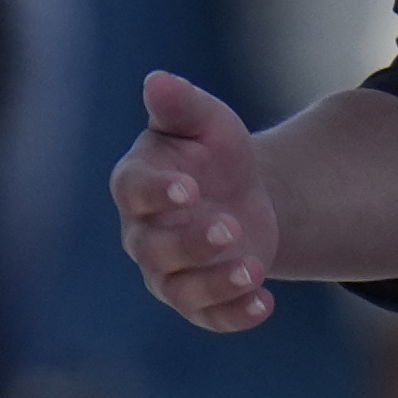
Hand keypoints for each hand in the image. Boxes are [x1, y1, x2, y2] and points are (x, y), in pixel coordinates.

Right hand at [114, 71, 281, 328]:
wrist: (245, 193)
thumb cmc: (214, 151)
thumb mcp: (206, 121)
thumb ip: (181, 104)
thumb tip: (157, 80)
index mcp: (137, 184)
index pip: (132, 192)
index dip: (155, 193)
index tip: (188, 188)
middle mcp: (144, 234)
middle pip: (153, 249)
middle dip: (190, 243)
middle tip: (229, 227)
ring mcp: (169, 272)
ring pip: (180, 290)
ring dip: (215, 284)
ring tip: (252, 267)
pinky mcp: (201, 300)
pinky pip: (210, 317)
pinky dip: (236, 315)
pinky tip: (265, 303)